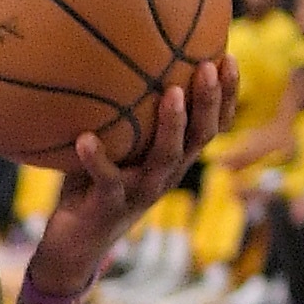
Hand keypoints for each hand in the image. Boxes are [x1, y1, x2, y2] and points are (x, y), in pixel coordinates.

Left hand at [31, 56, 227, 291]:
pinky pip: (106, 180)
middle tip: (208, 67)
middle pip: (199, 137)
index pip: (212, 126)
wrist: (74, 246)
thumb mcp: (117, 147)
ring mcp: (140, 193)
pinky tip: (85, 138)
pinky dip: (96, 160)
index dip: (226, 97)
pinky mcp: (109, 207)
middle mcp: (165, 176)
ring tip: (170, 93)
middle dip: (209, 101)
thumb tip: (118, 57)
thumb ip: (125, 114)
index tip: (229, 58)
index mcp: (173, 160)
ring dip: (171, 125)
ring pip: (165, 158)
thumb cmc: (94, 185)